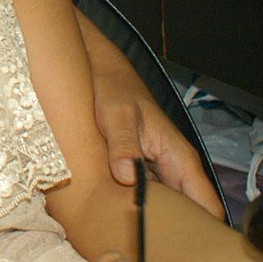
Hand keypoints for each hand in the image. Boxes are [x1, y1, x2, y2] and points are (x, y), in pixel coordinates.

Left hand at [93, 70, 223, 220]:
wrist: (101, 72)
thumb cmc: (113, 90)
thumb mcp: (116, 115)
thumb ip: (124, 145)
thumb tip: (127, 176)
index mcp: (179, 158)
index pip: (206, 204)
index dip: (198, 226)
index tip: (173, 235)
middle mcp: (174, 167)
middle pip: (188, 212)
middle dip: (173, 227)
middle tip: (144, 233)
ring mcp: (158, 169)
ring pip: (168, 205)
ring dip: (153, 215)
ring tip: (129, 222)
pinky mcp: (141, 169)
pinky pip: (148, 194)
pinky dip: (137, 203)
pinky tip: (118, 209)